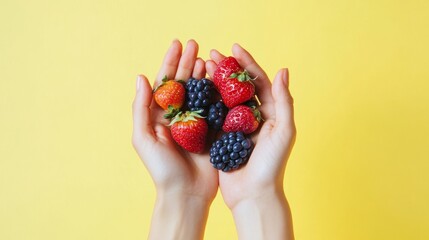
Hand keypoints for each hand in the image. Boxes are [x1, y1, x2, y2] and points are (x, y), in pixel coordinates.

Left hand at [132, 40, 217, 239]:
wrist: (186, 194)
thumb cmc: (161, 169)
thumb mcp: (143, 138)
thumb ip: (141, 108)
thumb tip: (141, 78)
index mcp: (158, 116)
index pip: (164, 83)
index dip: (170, 62)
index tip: (177, 44)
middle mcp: (177, 116)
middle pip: (183, 83)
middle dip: (187, 62)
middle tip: (195, 44)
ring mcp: (196, 122)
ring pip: (200, 91)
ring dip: (203, 73)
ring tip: (207, 56)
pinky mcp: (211, 130)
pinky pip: (215, 106)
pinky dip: (218, 91)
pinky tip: (221, 78)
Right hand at [206, 44, 295, 238]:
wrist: (254, 194)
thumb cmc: (272, 165)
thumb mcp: (284, 131)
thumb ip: (284, 101)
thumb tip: (283, 70)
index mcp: (270, 112)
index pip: (258, 81)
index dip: (246, 63)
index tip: (234, 47)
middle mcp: (253, 117)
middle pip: (238, 86)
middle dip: (226, 68)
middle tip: (212, 53)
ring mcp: (236, 126)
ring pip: (224, 97)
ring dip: (213, 81)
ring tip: (201, 66)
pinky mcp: (222, 137)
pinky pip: (213, 115)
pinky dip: (205, 101)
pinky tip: (195, 90)